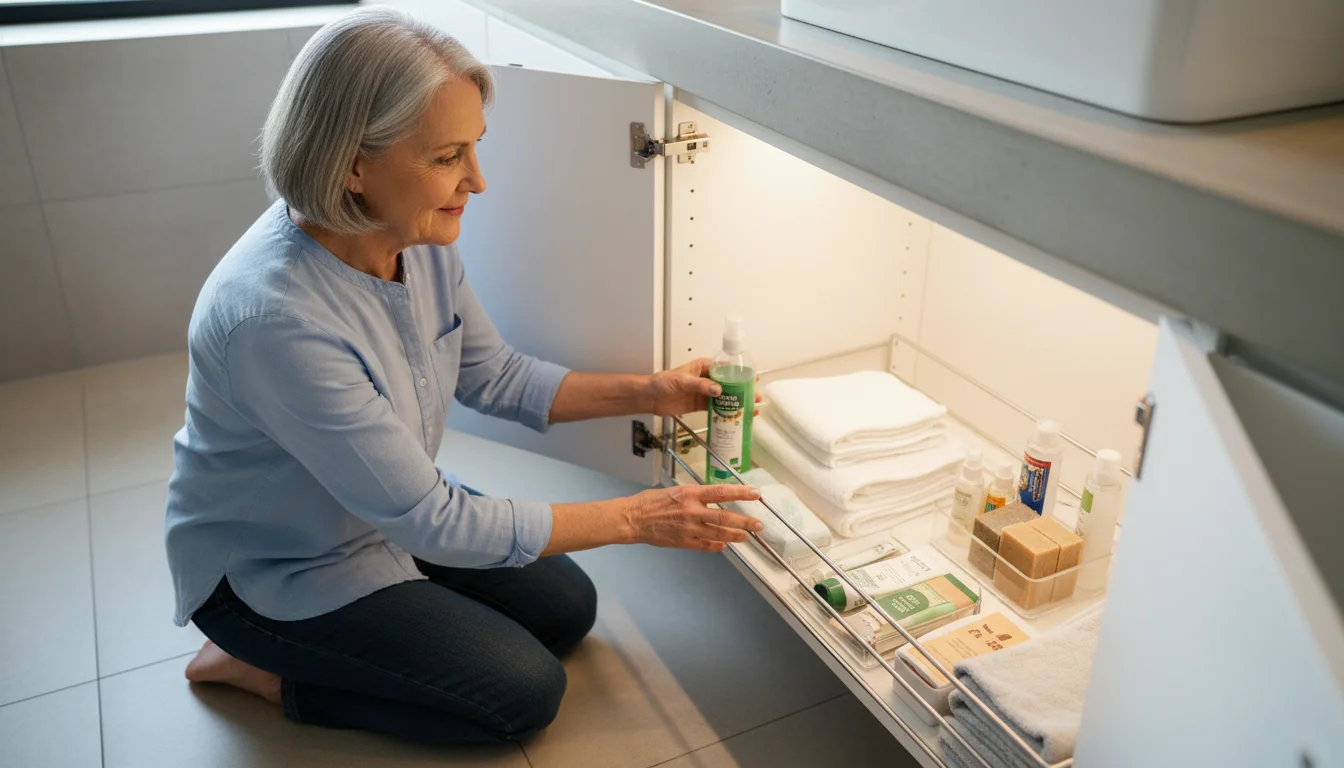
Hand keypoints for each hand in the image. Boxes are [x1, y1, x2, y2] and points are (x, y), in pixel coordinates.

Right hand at [625, 484, 764, 551]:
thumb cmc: (652, 501)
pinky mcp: (683, 541)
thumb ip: (695, 496)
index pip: (722, 492)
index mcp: (691, 494)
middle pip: (725, 516)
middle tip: (758, 524)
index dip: (741, 493)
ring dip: (735, 535)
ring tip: (747, 536)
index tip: (755, 494)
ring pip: (718, 533)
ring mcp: (689, 528)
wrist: (634, 519)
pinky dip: (716, 546)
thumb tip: (712, 498)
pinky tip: (725, 546)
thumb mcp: (676, 490)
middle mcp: (692, 511)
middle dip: (744, 521)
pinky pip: (704, 545)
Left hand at [647, 358, 763, 417]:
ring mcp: (703, 392)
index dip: (739, 373)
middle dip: (742, 390)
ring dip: (736, 402)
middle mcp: (705, 379)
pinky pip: (715, 408)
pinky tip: (734, 417)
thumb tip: (719, 390)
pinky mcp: (699, 404)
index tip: (752, 378)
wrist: (649, 397)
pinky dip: (725, 412)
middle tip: (755, 397)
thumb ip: (700, 385)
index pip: (725, 367)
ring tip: (750, 409)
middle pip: (728, 383)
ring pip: (724, 397)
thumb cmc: (662, 382)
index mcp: (702, 367)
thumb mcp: (682, 381)